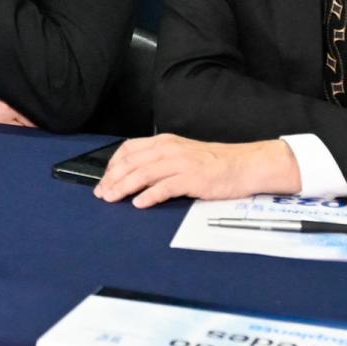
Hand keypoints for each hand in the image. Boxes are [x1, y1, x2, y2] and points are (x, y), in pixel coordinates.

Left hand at [94, 133, 302, 207]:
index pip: (129, 149)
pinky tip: (139, 203)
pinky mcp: (193, 179)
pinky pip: (166, 187)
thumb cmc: (213, 163)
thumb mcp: (182, 155)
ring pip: (144, 173)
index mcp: (165, 142)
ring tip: (112, 198)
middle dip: (112, 178)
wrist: (245, 165)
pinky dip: (150, 195)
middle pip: (132, 162)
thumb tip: (135, 175)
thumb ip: (160, 161)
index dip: (113, 164)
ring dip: (124, 187)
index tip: (104, 179)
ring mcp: (182, 163)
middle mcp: (170, 149)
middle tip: (101, 194)